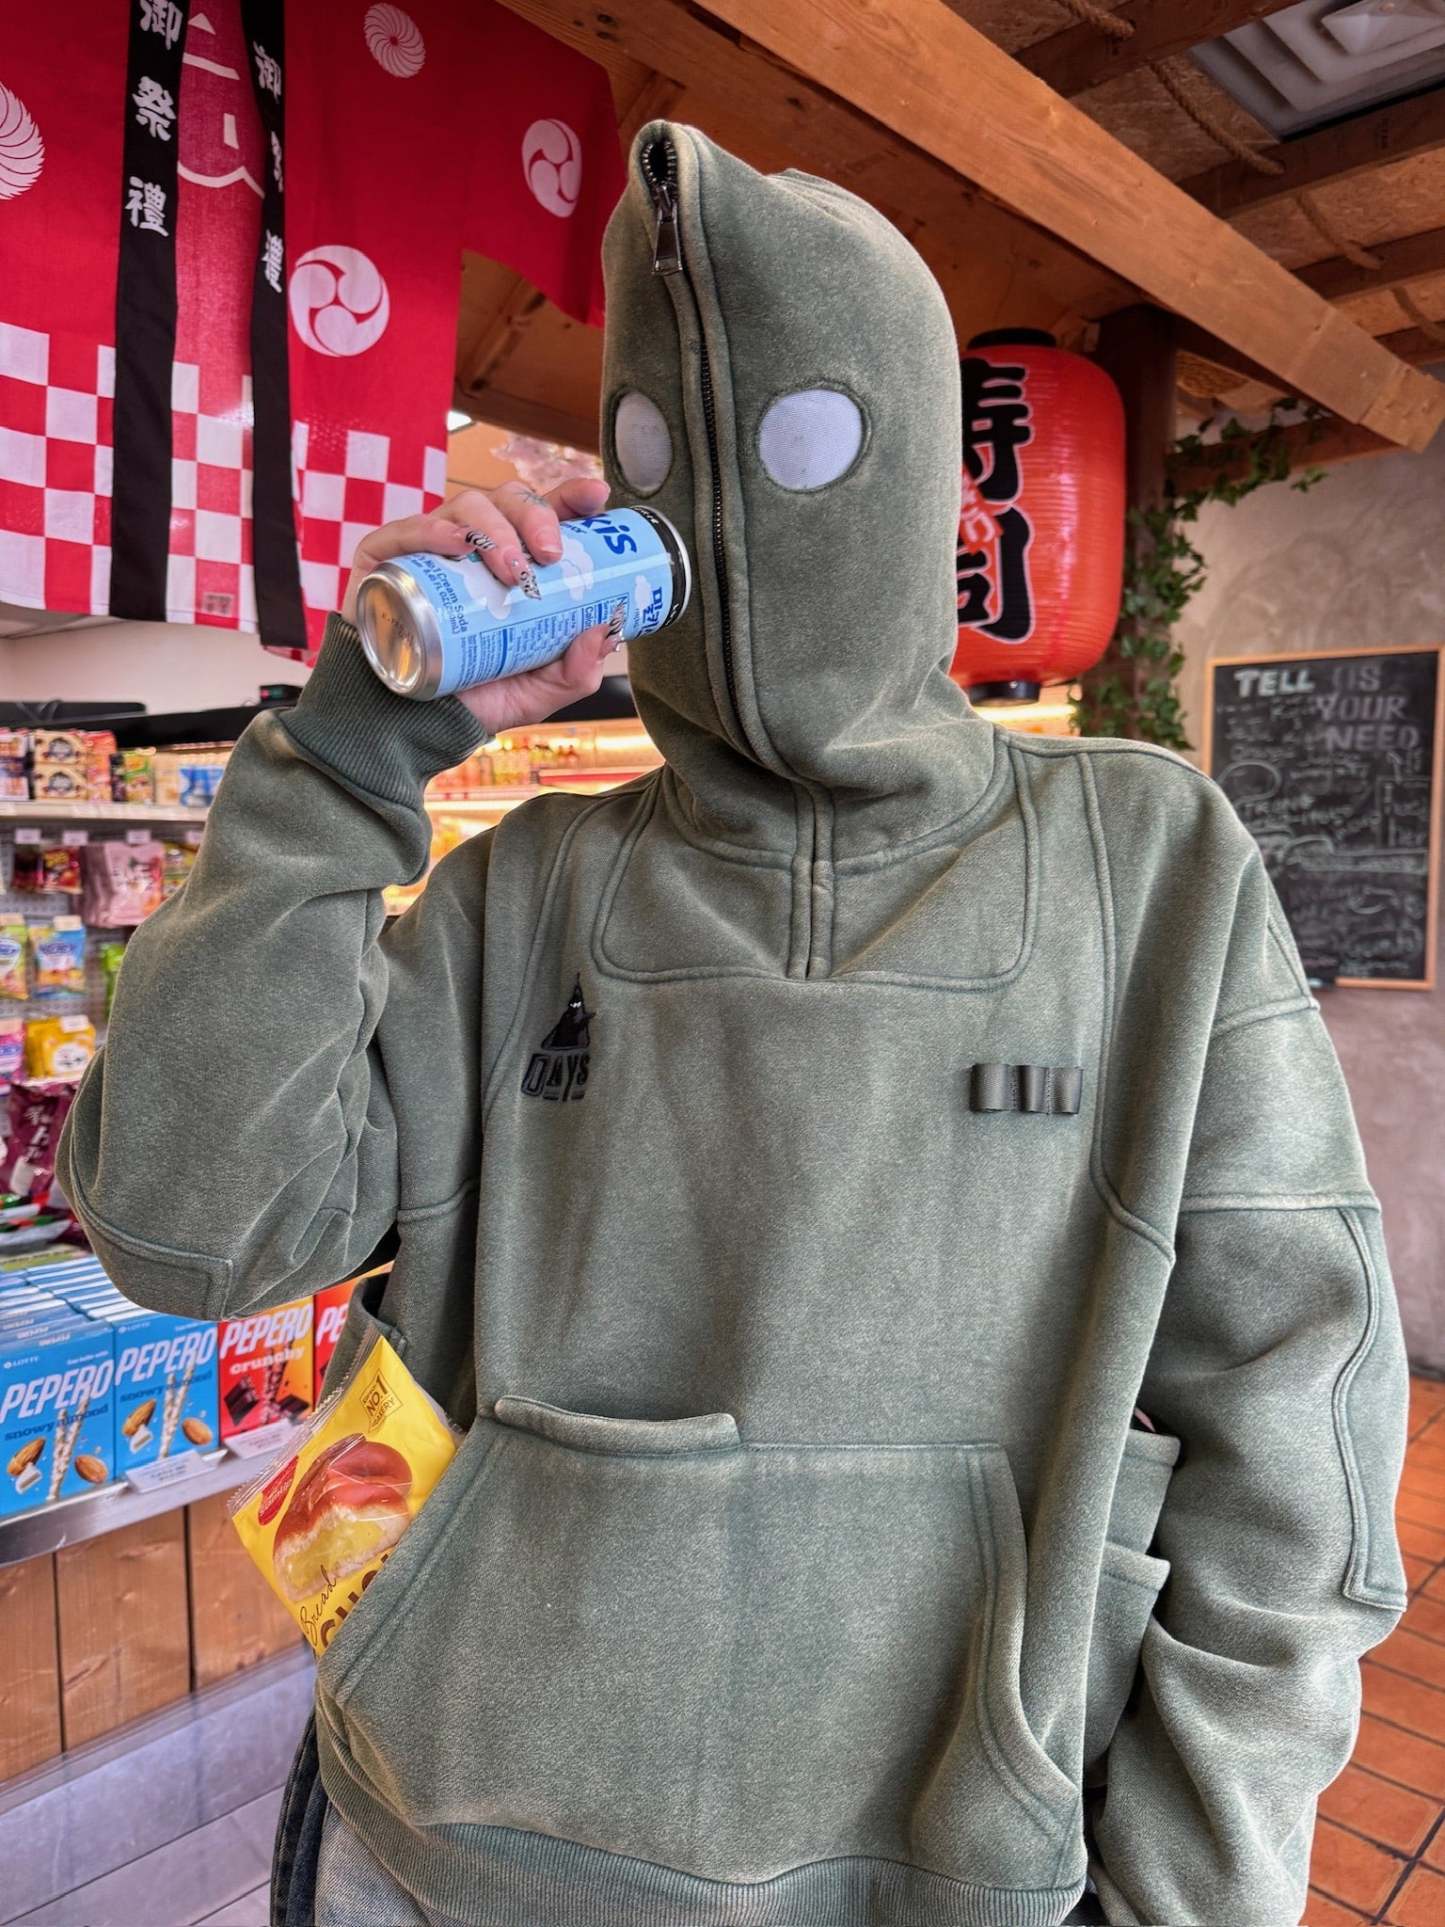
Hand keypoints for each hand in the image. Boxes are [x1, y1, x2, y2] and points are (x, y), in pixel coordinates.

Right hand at [340, 476, 621, 732]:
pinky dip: (435, 530)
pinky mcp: (385, 560)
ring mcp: (429, 549)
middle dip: (535, 517)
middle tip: (550, 555)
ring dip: (494, 529)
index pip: (543, 516)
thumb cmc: (475, 698)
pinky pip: (407, 531)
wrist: (412, 726)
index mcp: (514, 563)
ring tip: (510, 570)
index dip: (570, 498)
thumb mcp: (539, 691)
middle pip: (508, 502)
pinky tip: (456, 543)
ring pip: (465, 508)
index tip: (596, 495)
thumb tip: (605, 631)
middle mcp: (474, 548)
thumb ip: (577, 670)